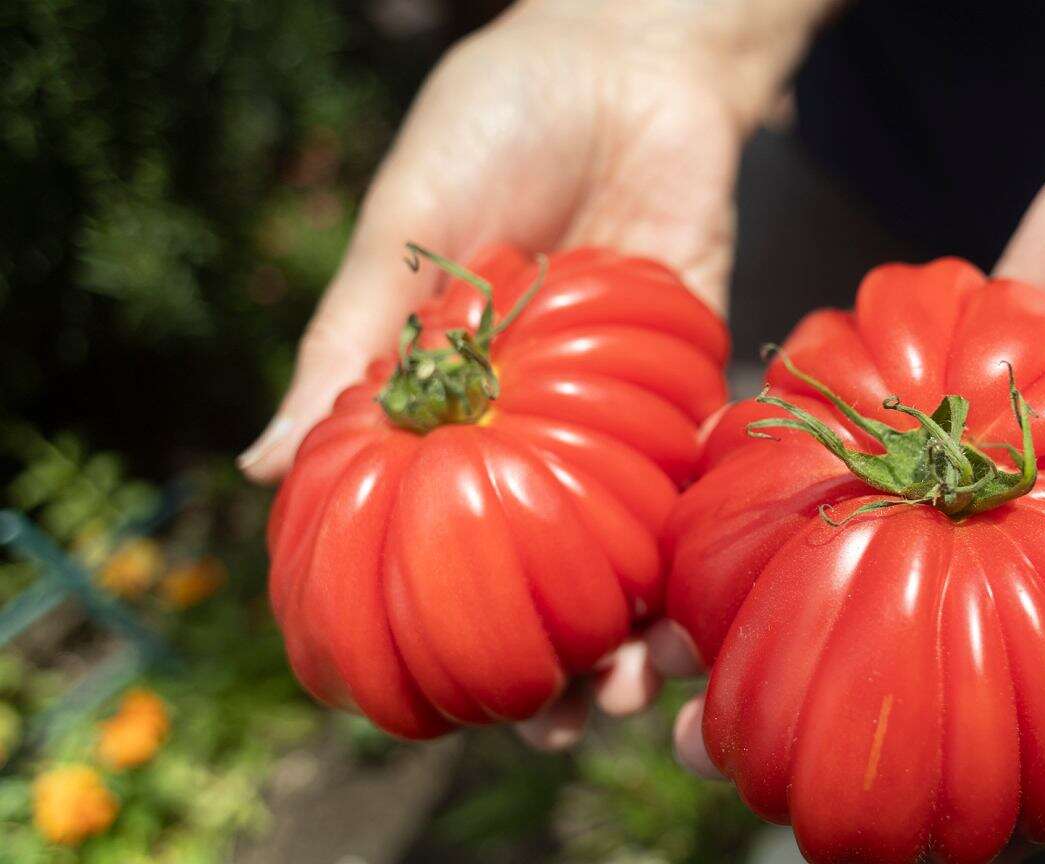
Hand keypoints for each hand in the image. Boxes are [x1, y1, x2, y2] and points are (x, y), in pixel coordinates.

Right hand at [239, 0, 784, 745]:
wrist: (624, 55)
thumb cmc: (493, 124)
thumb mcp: (405, 227)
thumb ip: (353, 342)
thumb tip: (267, 468)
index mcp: (456, 392)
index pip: (445, 521)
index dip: (442, 610)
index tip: (438, 696)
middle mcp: (539, 415)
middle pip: (548, 552)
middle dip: (556, 644)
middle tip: (558, 723)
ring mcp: (619, 402)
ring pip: (627, 534)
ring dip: (633, 618)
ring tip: (627, 693)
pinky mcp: (697, 369)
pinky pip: (701, 468)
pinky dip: (696, 534)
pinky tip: (689, 602)